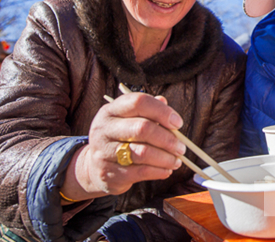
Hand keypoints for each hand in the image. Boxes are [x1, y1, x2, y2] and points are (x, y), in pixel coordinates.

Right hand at [62, 93, 185, 199]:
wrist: (93, 168)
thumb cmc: (120, 139)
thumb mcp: (130, 121)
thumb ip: (148, 111)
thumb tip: (164, 101)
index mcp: (111, 110)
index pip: (139, 102)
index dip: (162, 111)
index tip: (178, 123)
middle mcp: (104, 128)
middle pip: (142, 128)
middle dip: (167, 139)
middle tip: (181, 147)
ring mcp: (103, 152)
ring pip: (143, 153)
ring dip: (166, 158)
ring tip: (176, 160)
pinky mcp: (108, 173)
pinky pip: (141, 172)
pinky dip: (159, 171)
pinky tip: (167, 170)